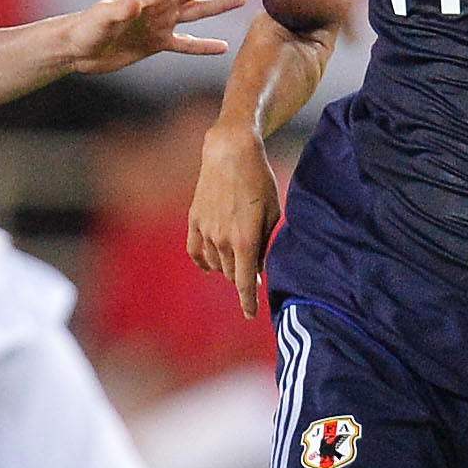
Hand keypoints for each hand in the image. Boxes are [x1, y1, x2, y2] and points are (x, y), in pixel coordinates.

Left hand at [67, 0, 251, 76]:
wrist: (74, 49)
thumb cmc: (84, 30)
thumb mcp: (101, 19)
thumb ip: (119, 9)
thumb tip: (136, 0)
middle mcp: (160, 6)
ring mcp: (160, 23)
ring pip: (198, 12)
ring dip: (220, 5)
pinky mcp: (155, 42)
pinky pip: (186, 44)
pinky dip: (204, 45)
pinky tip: (223, 47)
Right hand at [187, 125, 281, 320]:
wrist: (231, 152)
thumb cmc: (259, 180)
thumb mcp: (272, 213)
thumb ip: (264, 244)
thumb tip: (257, 269)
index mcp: (246, 240)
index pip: (244, 283)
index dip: (248, 303)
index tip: (251, 316)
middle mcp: (222, 239)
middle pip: (230, 274)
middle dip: (242, 276)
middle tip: (253, 271)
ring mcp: (205, 230)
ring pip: (214, 264)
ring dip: (226, 267)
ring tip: (236, 258)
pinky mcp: (194, 219)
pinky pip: (195, 251)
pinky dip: (203, 261)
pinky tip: (210, 264)